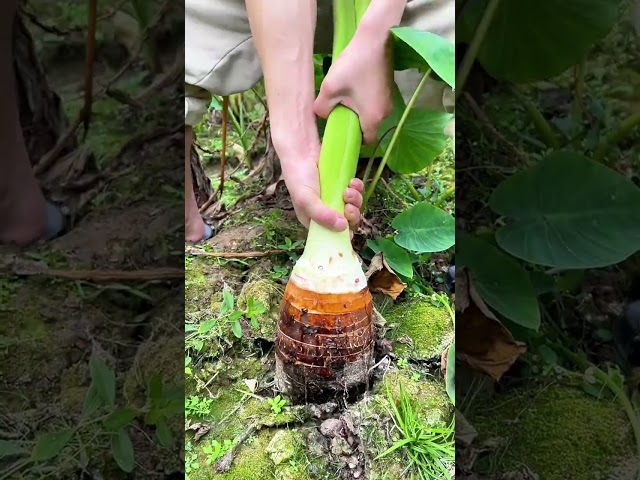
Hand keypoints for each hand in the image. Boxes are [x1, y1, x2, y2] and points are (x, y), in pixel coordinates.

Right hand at [282, 150, 363, 231]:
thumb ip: (321, 215)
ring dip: (355, 200)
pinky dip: (357, 188)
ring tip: (348, 190)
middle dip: (352, 215)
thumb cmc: (299, 178)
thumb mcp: (306, 200)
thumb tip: (342, 228)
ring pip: (353, 206)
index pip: (331, 235)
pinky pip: (356, 191)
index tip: (350, 234)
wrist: (302, 151)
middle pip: (346, 221)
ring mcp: (335, 198)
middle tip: (349, 207)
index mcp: (314, 220)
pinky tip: (352, 182)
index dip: (342, 236)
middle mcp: (326, 211)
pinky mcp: (342, 185)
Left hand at [313, 26, 393, 144]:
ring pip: (372, 114)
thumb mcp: (330, 88)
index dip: (354, 140)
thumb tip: (323, 115)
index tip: (342, 131)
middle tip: (340, 113)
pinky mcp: (388, 89)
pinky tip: (355, 88)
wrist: (376, 39)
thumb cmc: (354, 65)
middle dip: (355, 124)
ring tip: (346, 98)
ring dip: (359, 111)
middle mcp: (386, 112)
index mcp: (373, 117)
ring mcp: (389, 100)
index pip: (366, 141)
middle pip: (369, 127)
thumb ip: (322, 108)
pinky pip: (375, 103)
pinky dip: (365, 101)